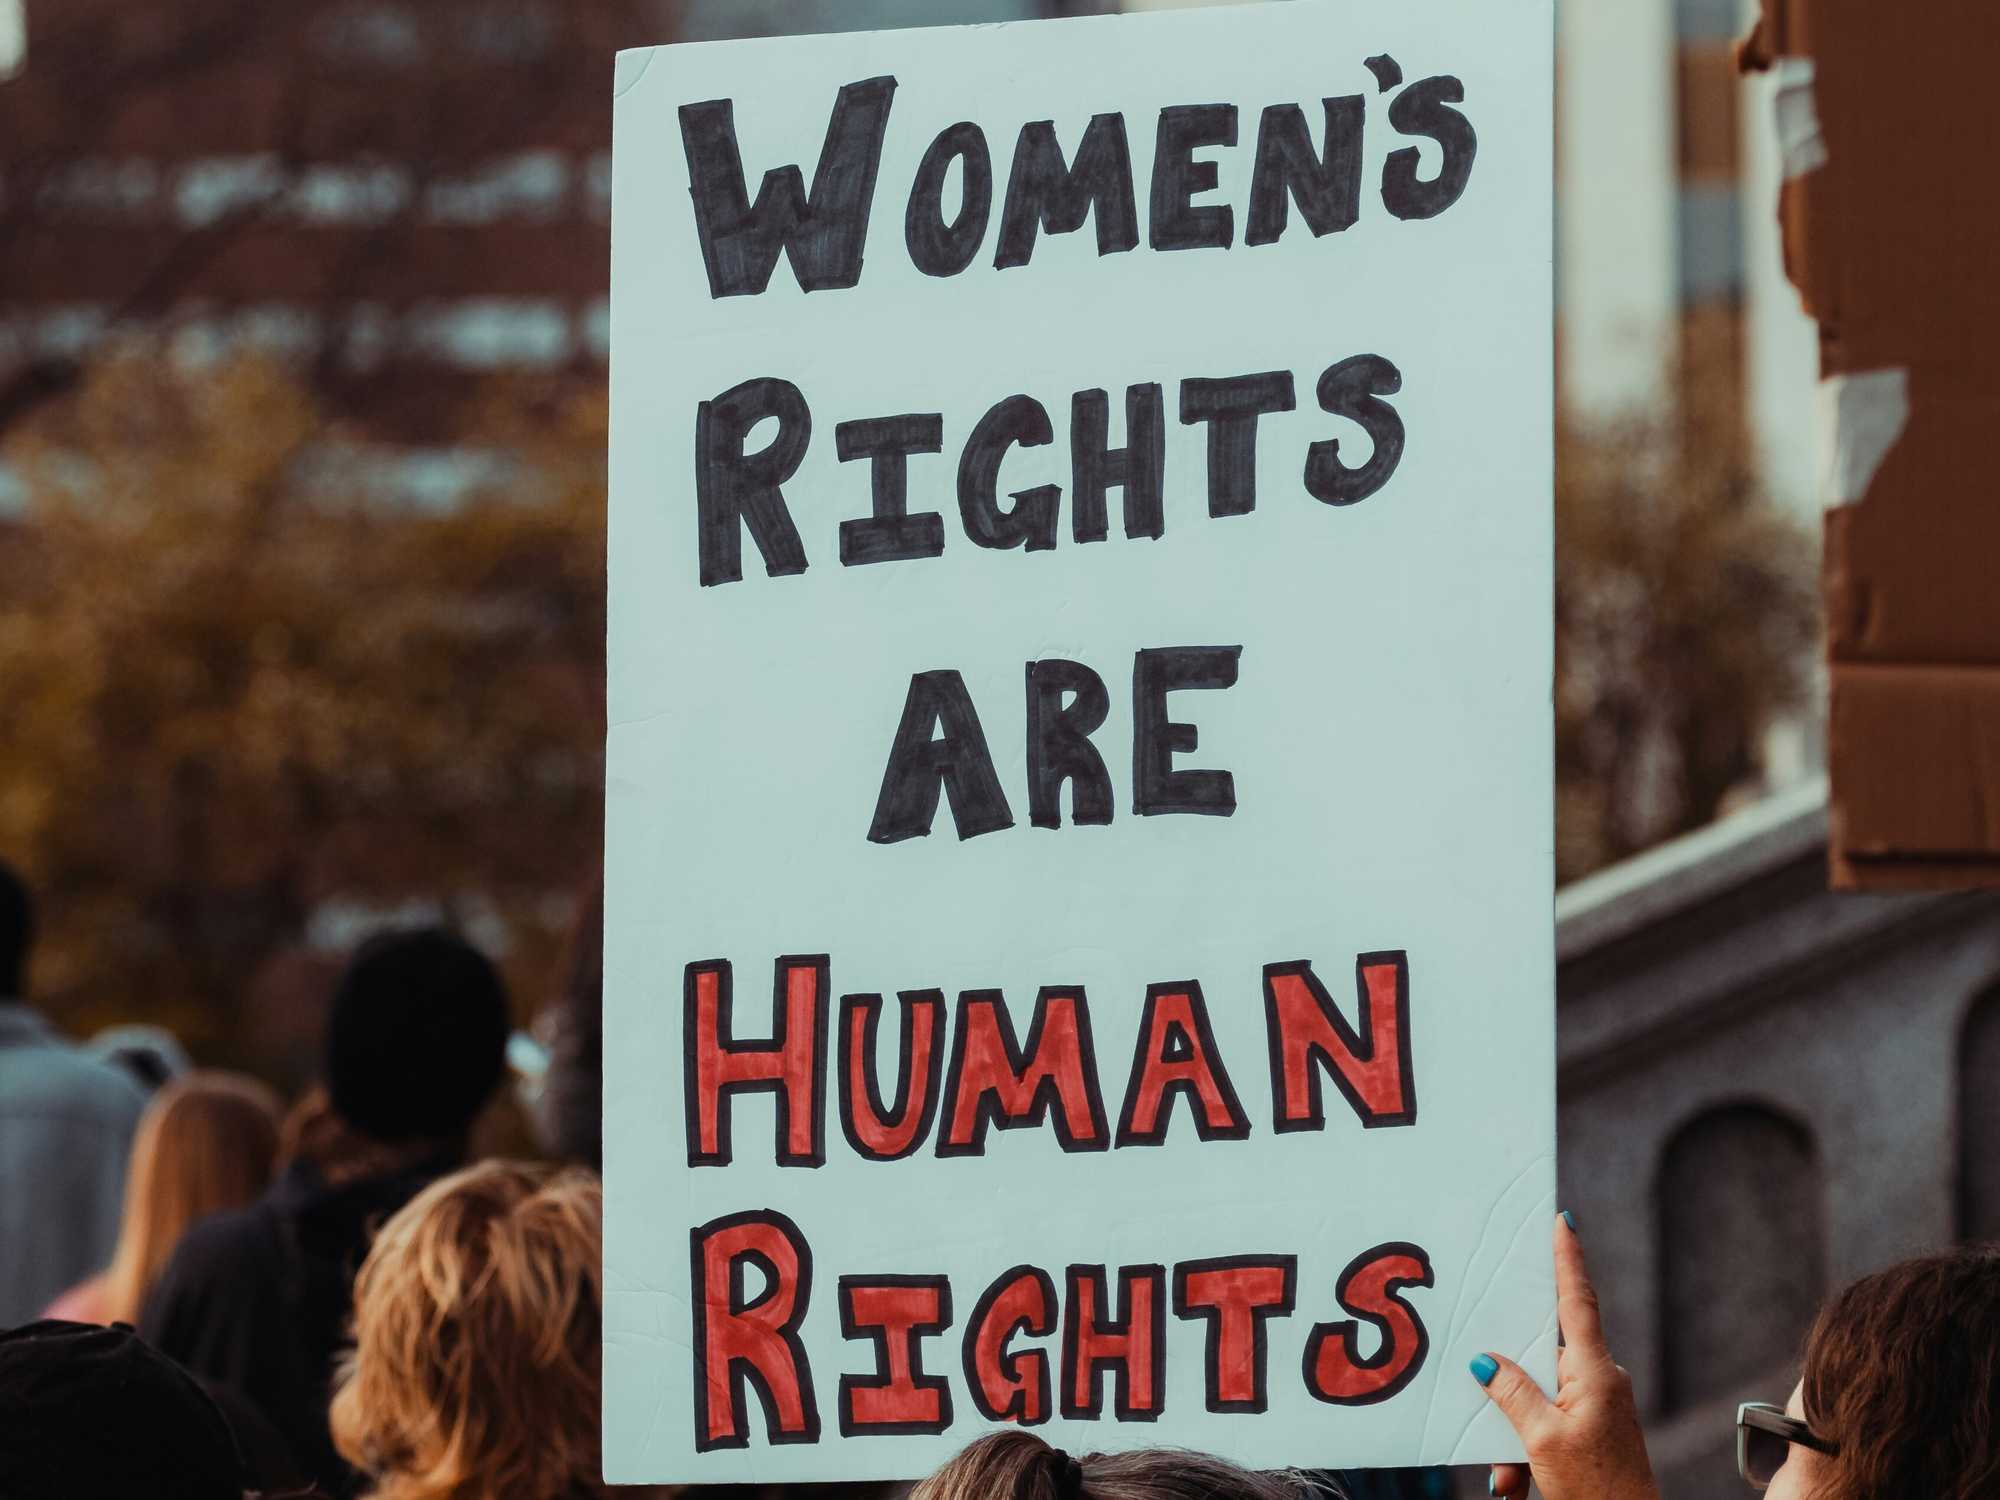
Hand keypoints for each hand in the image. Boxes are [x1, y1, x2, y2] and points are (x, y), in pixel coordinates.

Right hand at [1472, 1214, 1658, 1499]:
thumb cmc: (1596, 1489)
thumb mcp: (1542, 1439)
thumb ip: (1511, 1392)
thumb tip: (1485, 1360)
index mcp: (1594, 1372)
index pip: (1577, 1302)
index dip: (1568, 1259)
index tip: (1563, 1221)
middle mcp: (1599, 1379)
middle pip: (1540, 1357)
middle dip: (1510, 1390)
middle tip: (1498, 1424)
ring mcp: (1597, 1403)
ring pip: (1538, 1395)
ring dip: (1516, 1432)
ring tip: (1512, 1475)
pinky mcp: (1592, 1425)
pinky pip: (1547, 1418)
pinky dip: (1527, 1448)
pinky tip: (1519, 1480)